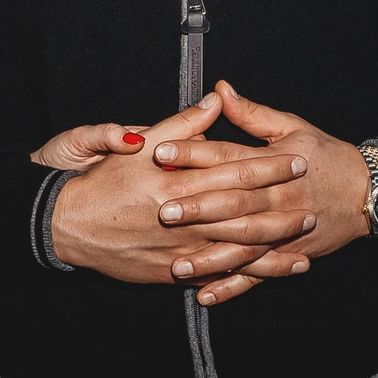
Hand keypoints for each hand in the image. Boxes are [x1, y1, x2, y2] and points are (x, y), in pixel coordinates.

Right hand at [49, 92, 319, 285]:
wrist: (64, 225)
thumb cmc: (99, 181)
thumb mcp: (138, 145)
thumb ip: (181, 125)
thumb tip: (216, 101)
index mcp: (178, 181)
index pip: (236, 170)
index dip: (271, 166)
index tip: (299, 160)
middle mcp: (182, 218)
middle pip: (244, 214)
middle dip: (281, 212)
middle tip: (314, 208)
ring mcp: (177, 249)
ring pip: (235, 251)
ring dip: (272, 251)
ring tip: (303, 248)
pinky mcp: (168, 273)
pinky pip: (213, 276)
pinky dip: (243, 277)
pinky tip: (266, 274)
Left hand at [151, 80, 371, 305]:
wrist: (368, 193)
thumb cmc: (326, 155)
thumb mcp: (293, 127)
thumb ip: (252, 113)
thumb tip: (219, 90)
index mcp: (275, 163)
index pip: (229, 156)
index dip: (195, 153)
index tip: (161, 152)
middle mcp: (278, 198)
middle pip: (234, 203)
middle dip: (198, 208)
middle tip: (163, 210)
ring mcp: (284, 230)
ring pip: (244, 245)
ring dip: (211, 257)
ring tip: (178, 264)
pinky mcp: (288, 254)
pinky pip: (258, 275)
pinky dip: (232, 287)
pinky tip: (205, 295)